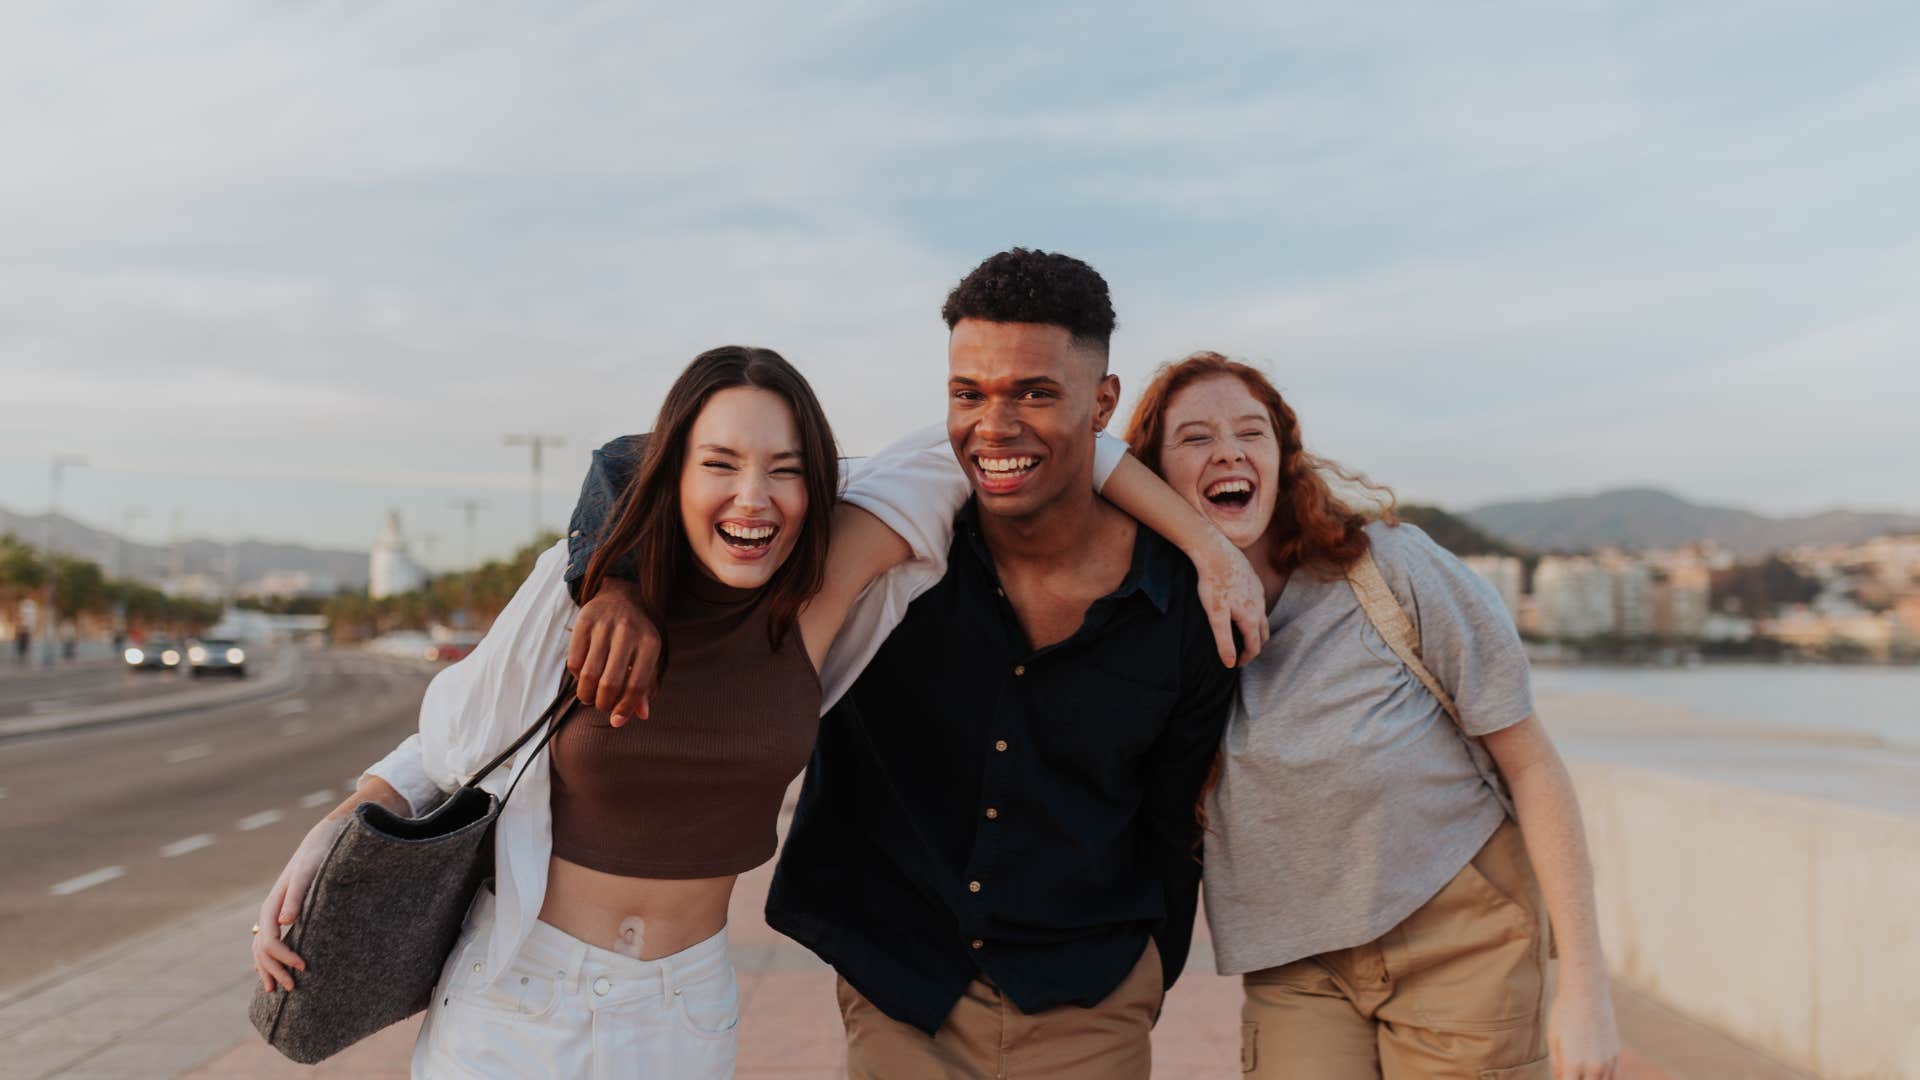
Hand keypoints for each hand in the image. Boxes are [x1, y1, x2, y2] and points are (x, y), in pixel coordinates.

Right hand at [251, 816, 345, 992]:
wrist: (319, 844)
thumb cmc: (316, 859)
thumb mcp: (308, 875)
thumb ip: (296, 897)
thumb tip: (284, 923)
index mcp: (272, 907)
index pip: (270, 942)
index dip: (285, 958)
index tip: (304, 967)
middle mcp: (269, 913)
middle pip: (263, 950)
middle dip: (275, 971)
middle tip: (293, 988)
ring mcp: (273, 915)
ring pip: (261, 948)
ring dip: (267, 969)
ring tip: (275, 988)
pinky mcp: (281, 915)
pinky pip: (267, 942)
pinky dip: (267, 959)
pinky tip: (272, 968)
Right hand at [568, 577, 661, 725]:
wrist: (619, 596)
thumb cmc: (636, 635)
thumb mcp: (646, 656)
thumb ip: (644, 686)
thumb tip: (640, 716)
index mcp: (650, 643)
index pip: (637, 685)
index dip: (625, 708)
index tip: (615, 720)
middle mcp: (628, 632)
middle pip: (610, 683)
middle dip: (603, 703)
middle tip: (601, 705)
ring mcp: (605, 625)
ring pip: (589, 674)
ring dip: (586, 694)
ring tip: (590, 696)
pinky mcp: (583, 621)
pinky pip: (573, 661)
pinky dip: (576, 677)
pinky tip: (582, 676)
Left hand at [1191, 530, 1268, 667]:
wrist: (1216, 552)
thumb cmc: (1214, 584)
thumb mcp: (1216, 615)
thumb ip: (1224, 641)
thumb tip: (1230, 664)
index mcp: (1251, 618)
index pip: (1255, 646)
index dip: (1246, 658)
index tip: (1236, 664)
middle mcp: (1260, 606)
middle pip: (1263, 634)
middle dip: (1255, 646)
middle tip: (1241, 652)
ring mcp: (1259, 593)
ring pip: (1262, 617)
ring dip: (1255, 629)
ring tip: (1241, 634)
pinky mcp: (1255, 581)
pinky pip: (1259, 603)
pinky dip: (1254, 613)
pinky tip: (1241, 610)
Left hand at [1548, 977, 1620, 1079]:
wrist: (1587, 993)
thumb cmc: (1564, 1014)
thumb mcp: (1553, 1039)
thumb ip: (1557, 1065)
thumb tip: (1560, 1079)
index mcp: (1573, 1065)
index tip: (1562, 1077)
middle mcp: (1593, 1068)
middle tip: (1570, 1072)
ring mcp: (1608, 1063)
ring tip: (1580, 1071)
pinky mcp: (1616, 1056)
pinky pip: (1613, 1078)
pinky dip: (1603, 1079)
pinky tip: (1593, 1073)